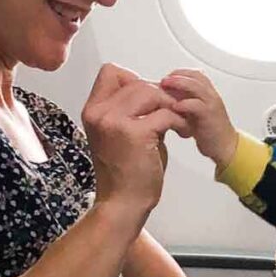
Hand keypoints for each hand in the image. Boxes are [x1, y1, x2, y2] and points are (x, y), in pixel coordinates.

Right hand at [81, 63, 185, 220]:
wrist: (123, 203)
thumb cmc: (124, 173)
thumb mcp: (118, 134)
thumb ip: (130, 111)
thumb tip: (155, 92)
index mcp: (93, 111)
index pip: (111, 73)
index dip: (134, 81)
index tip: (148, 102)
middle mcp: (99, 113)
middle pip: (137, 82)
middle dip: (159, 96)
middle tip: (173, 113)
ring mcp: (115, 121)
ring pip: (151, 92)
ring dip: (170, 105)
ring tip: (179, 123)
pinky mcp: (135, 133)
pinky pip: (165, 113)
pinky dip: (179, 121)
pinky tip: (182, 132)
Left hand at [160, 69, 237, 169]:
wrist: (226, 146)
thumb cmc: (210, 131)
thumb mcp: (196, 113)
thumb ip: (186, 103)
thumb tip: (168, 97)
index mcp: (209, 93)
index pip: (194, 74)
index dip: (179, 73)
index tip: (167, 77)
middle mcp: (211, 96)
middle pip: (194, 76)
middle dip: (176, 76)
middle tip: (163, 80)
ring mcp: (212, 104)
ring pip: (196, 86)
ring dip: (178, 84)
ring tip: (165, 87)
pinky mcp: (210, 116)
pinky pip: (197, 105)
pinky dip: (184, 103)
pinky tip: (174, 106)